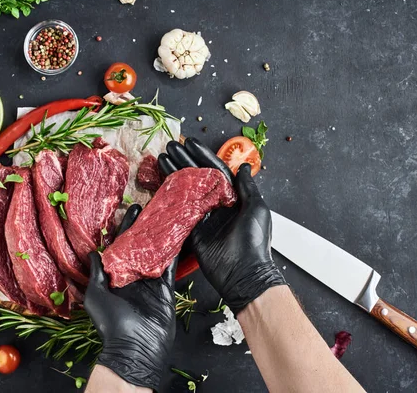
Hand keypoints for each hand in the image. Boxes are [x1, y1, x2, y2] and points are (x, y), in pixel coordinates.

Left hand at [83, 204, 176, 389]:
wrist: (135, 346)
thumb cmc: (111, 323)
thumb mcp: (96, 295)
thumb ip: (97, 272)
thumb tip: (93, 251)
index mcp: (115, 275)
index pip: (119, 245)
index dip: (123, 227)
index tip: (129, 210)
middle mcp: (132, 275)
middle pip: (138, 244)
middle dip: (142, 226)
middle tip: (147, 206)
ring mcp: (149, 280)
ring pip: (155, 251)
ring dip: (158, 234)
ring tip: (163, 215)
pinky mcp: (165, 287)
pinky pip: (169, 265)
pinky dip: (174, 251)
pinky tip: (177, 235)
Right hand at [159, 138, 284, 313]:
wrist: (244, 273)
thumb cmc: (254, 241)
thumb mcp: (256, 208)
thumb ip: (247, 187)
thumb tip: (244, 167)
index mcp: (233, 197)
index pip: (215, 170)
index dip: (202, 155)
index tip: (189, 143)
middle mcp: (216, 205)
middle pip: (197, 177)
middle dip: (183, 161)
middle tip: (170, 147)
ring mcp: (202, 218)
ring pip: (185, 191)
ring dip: (173, 174)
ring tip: (161, 159)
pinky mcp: (191, 232)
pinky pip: (178, 212)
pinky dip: (169, 199)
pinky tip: (160, 184)